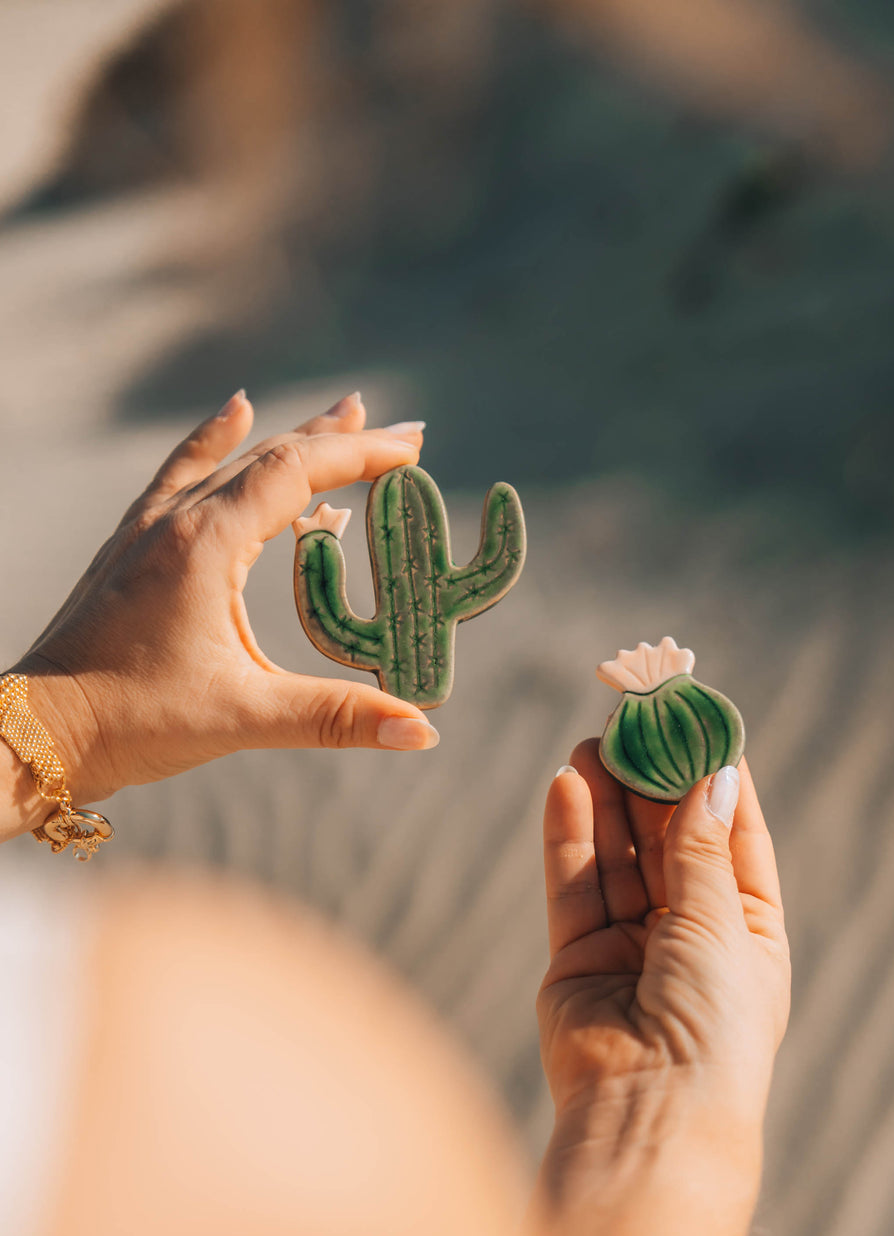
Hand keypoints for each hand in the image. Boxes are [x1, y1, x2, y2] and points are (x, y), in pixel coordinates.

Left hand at [10, 390, 436, 807]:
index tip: (413, 450)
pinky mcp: (131, 547)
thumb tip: (421, 729)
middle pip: (271, 455)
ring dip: (291, 437)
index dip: (361, 455)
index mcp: (205, 544)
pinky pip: (182, 472)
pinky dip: (215, 441)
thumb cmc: (132, 721)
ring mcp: (147, 529)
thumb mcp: (243, 717)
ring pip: (231, 460)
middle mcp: (176, 521)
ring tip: (342, 412)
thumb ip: (335, 717)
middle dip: (342, 440)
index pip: (297, 473)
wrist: (39, 732)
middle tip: (406, 432)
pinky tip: (232, 413)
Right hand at [539, 740, 789, 1155]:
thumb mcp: (721, 925)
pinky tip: (567, 786)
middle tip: (633, 720)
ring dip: (606, 799)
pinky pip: (575, 886)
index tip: (699, 722)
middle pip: (668, 841)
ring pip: (617, 857)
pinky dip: (570, 837)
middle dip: (651, 782)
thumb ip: (701, 849)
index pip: (733, 839)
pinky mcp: (578, 959)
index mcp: (749, 933)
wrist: (650, 1117)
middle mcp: (690, 936)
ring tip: (593, 740)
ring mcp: (631, 948)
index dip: (716, 782)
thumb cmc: (712, 1028)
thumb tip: (713, 777)